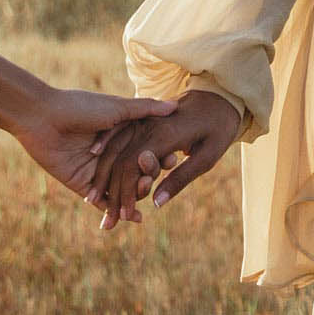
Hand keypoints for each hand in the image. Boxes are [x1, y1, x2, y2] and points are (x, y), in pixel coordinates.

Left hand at [13, 85, 177, 204]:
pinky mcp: (83, 185)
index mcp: (121, 135)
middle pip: (136, 172)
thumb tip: (175, 105)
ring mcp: (98, 171)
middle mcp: (111, 154)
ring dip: (136, 196)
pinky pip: (103, 201)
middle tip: (153, 178)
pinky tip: (134, 218)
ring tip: (145, 195)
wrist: (42, 117)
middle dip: (148, 178)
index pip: (147, 150)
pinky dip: (117, 211)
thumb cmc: (79, 107)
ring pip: (122, 189)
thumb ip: (145, 109)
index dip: (159, 157)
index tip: (174, 159)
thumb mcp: (116, 108)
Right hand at [87, 89, 240, 227]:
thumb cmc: (219, 128)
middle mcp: (147, 126)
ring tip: (92, 200)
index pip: (132, 168)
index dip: (125, 193)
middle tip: (107, 221)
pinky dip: (103, 149)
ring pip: (114, 149)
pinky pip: (116, 133)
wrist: (220, 94)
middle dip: (110, 193)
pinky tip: (92, 160)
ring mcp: (142, 119)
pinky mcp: (140, 116)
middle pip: (119, 162)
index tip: (123, 217)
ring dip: (101, 175)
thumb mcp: (207, 156)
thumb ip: (181, 179)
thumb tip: (156, 204)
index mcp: (164, 136)